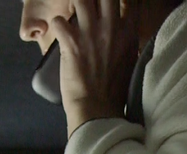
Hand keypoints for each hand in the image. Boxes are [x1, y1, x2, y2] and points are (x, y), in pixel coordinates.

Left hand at [50, 0, 139, 137]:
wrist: (98, 110)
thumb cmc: (115, 90)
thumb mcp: (130, 60)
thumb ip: (126, 41)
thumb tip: (123, 32)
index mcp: (128, 32)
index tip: (109, 4)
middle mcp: (111, 27)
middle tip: (88, 5)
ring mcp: (91, 33)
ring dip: (75, 3)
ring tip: (73, 11)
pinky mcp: (71, 43)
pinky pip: (58, 21)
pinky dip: (56, 25)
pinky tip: (60, 32)